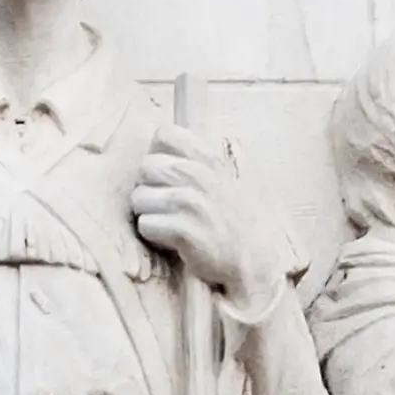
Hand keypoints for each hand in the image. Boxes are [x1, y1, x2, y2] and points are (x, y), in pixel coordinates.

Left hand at [129, 123, 288, 317]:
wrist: (256, 260)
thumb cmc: (240, 221)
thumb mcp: (234, 178)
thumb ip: (209, 158)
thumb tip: (187, 137)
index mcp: (209, 159)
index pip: (164, 134)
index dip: (158, 153)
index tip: (167, 173)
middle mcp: (199, 175)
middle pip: (145, 167)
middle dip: (149, 187)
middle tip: (167, 205)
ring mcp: (191, 202)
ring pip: (139, 198)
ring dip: (150, 214)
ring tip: (172, 223)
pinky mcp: (184, 230)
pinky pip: (146, 225)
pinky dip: (154, 235)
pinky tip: (173, 239)